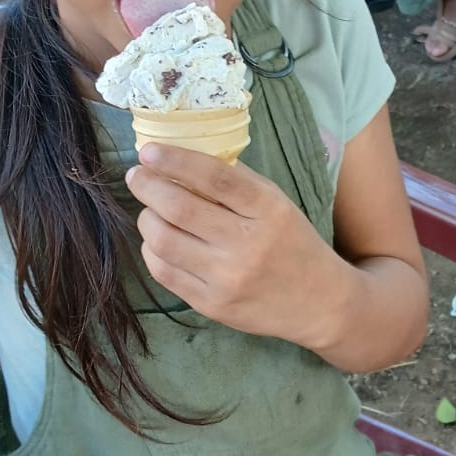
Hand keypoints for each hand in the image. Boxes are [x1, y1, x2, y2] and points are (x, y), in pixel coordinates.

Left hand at [126, 144, 344, 348]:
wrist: (320, 303)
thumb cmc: (294, 244)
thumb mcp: (277, 204)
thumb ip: (237, 182)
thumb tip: (184, 157)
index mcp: (268, 210)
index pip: (215, 178)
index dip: (176, 161)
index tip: (148, 151)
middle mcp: (248, 245)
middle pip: (180, 209)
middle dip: (148, 187)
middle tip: (136, 176)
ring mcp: (227, 279)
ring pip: (164, 242)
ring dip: (147, 219)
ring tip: (149, 209)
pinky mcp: (212, 305)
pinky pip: (165, 272)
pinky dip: (152, 250)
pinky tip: (157, 240)